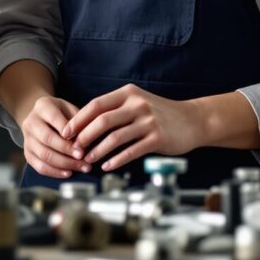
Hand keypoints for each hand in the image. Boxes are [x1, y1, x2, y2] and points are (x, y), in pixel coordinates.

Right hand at [18, 95, 88, 179]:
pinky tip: (68, 173)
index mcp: (42, 106)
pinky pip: (39, 166)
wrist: (41, 118)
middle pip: (48, 139)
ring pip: (44, 155)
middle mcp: (31, 122)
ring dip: (65, 164)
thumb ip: (77, 121)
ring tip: (81, 167)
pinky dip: (55, 172)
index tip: (83, 146)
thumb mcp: (70, 108)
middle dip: (68, 151)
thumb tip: (86, 140)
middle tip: (84, 159)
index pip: (55, 120)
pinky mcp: (27, 153)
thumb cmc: (61, 113)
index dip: (69, 135)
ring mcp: (27, 138)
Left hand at [63, 84, 209, 171]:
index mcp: (128, 94)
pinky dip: (116, 160)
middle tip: (74, 148)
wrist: (193, 120)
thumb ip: (116, 109)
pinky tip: (108, 166)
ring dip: (98, 151)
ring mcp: (148, 121)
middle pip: (102, 121)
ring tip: (88, 160)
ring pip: (115, 137)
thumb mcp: (138, 102)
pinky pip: (131, 151)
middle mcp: (137, 105)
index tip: (66, 132)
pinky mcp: (157, 137)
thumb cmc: (161, 113)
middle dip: (84, 136)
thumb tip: (86, 123)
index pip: (96, 105)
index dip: (79, 119)